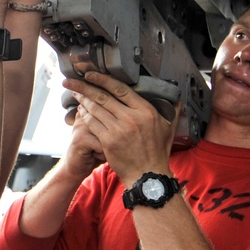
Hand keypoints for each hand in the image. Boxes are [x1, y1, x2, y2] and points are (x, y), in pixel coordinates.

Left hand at [66, 71, 179, 185]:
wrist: (148, 175)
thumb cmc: (157, 152)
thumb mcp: (168, 128)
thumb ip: (171, 111)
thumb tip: (177, 99)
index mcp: (146, 111)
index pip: (120, 89)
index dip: (103, 79)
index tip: (91, 74)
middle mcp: (132, 117)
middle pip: (104, 97)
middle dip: (85, 86)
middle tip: (72, 80)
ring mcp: (119, 129)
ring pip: (96, 109)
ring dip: (83, 100)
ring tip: (76, 93)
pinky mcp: (109, 141)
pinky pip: (93, 123)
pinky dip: (85, 115)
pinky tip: (81, 111)